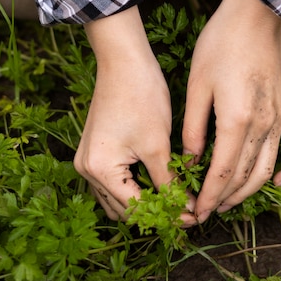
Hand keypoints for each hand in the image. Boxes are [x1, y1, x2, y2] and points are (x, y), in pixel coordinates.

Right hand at [74, 6, 196, 225]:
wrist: (123, 61)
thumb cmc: (140, 97)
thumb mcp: (158, 145)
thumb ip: (169, 182)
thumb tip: (185, 209)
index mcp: (100, 170)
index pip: (136, 208)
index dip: (166, 216)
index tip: (193, 219)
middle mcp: (86, 170)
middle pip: (123, 208)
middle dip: (154, 211)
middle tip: (186, 210)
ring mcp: (87, 161)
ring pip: (118, 197)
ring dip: (143, 201)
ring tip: (175, 198)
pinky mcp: (94, 151)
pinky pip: (114, 181)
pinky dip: (134, 186)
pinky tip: (158, 182)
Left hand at [182, 0, 280, 222]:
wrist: (258, 14)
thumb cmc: (221, 43)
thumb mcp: (197, 85)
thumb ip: (194, 127)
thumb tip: (190, 160)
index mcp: (236, 120)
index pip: (221, 173)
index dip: (208, 197)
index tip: (196, 213)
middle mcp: (263, 126)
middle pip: (243, 177)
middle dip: (223, 199)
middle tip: (205, 211)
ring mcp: (280, 119)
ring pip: (267, 170)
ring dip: (248, 192)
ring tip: (228, 202)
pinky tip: (277, 180)